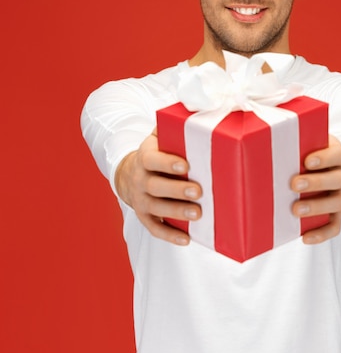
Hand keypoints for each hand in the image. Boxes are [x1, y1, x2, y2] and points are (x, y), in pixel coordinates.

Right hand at [114, 131, 201, 245]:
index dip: (166, 162)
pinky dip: (170, 235)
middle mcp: (139, 179)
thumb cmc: (156, 153)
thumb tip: (196, 113)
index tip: (185, 165)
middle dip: (177, 190)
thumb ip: (172, 127)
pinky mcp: (144, 216)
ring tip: (198, 214)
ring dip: (176, 212)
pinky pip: (155, 228)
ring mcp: (140, 200)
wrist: (129, 173)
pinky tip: (187, 239)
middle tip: (199, 191)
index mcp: (144, 157)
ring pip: (156, 208)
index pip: (151, 159)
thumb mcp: (158, 137)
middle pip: (155, 186)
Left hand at [290, 135, 340, 244]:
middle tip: (294, 184)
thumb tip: (257, 130)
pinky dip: (322, 234)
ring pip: (336, 204)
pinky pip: (334, 227)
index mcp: (337, 156)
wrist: (337, 170)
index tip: (307, 161)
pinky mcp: (337, 215)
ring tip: (296, 210)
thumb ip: (295, 138)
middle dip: (316, 182)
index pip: (335, 155)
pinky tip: (305, 237)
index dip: (324, 158)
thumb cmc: (313, 154)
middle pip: (337, 179)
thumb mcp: (310, 141)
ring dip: (317, 208)